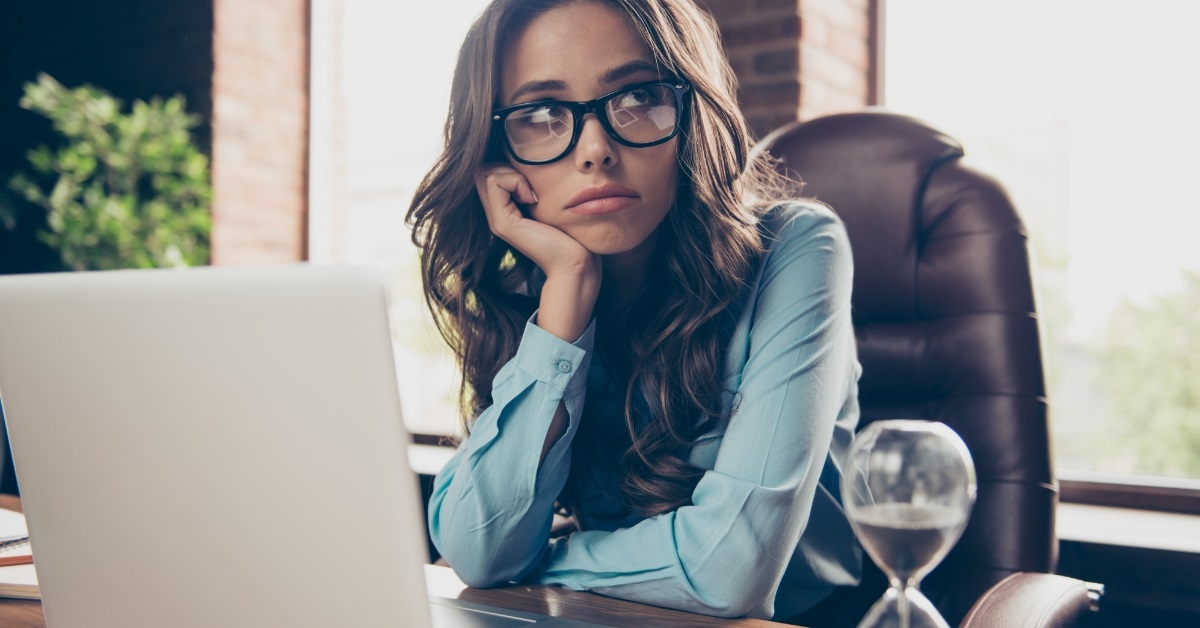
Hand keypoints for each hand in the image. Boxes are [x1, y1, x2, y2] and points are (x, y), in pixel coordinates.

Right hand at [474, 165, 597, 279]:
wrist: (574, 263)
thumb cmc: (570, 234)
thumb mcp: (548, 203)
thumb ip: (533, 188)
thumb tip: (528, 162)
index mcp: (505, 210)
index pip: (488, 172)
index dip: (507, 168)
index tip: (532, 184)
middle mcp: (496, 215)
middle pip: (482, 171)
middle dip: (506, 167)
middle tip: (530, 186)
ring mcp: (496, 220)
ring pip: (485, 173)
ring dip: (511, 174)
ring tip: (531, 194)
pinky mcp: (502, 223)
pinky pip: (496, 183)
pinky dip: (516, 182)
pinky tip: (532, 199)